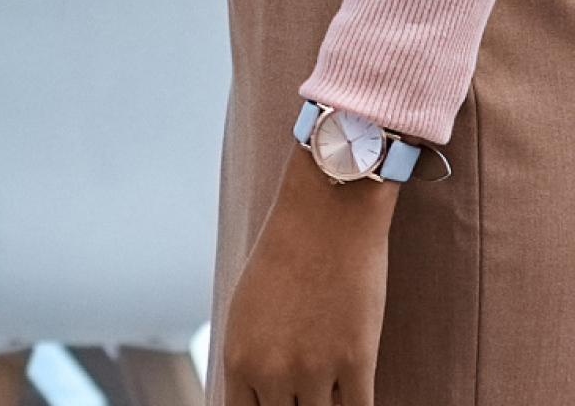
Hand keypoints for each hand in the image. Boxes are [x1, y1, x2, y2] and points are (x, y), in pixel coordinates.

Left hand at [221, 143, 394, 405]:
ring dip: (326, 404)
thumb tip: (262, 398)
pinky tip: (355, 395)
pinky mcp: (356, 363)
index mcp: (238, 357)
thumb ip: (252, 362)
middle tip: (305, 391)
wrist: (326, 209)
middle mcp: (271, 370)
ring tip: (329, 382)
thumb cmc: (286, 253)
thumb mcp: (247, 310)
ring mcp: (314, 369)